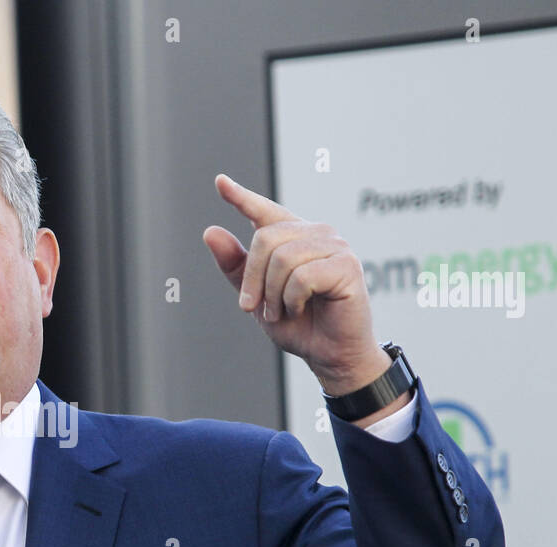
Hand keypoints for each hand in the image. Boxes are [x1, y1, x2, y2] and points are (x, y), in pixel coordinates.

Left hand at [203, 174, 391, 396]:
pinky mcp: (347, 265)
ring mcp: (334, 246)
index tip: (219, 182)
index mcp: (294, 237)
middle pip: (266, 239)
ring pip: (282, 259)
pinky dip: (293, 299)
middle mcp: (316, 233)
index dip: (241, 198)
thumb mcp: (257, 297)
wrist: (328, 353)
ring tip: (282, 311)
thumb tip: (210, 231)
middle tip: (254, 306)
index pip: (265, 212)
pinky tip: (302, 308)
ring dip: (273, 294)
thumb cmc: (297, 324)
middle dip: (253, 279)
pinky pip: (302, 276)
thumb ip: (235, 266)